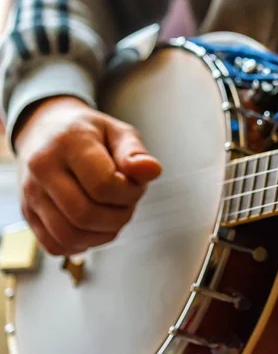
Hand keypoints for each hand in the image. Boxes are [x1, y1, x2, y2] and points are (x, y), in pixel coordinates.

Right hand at [15, 96, 161, 255]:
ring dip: (103, 234)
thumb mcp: (118, 132)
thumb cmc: (90, 133)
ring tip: (114, 214)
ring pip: (69, 235)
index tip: (135, 185)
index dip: (129, 193)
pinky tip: (95, 227)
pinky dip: (82, 244)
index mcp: (68, 143)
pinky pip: (56, 245)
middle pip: (85, 215)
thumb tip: (152, 171)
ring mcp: (30, 194)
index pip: (103, 185)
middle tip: (127, 202)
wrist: (45, 130)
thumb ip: (135, 153)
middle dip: (119, 216)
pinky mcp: (28, 214)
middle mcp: (41, 169)